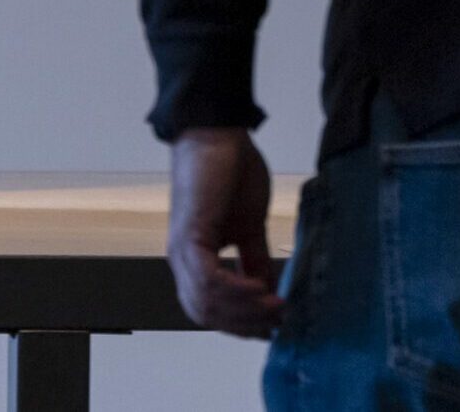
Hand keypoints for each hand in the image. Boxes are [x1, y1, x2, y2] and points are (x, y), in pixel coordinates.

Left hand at [167, 126, 284, 337]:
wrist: (217, 132)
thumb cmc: (230, 171)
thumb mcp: (249, 225)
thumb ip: (254, 258)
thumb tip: (268, 288)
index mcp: (195, 258)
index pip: (211, 308)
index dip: (239, 323)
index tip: (271, 327)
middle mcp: (183, 260)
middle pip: (206, 313)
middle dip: (243, 324)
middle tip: (277, 323)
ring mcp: (182, 250)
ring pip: (205, 302)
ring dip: (243, 311)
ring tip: (274, 308)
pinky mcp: (189, 236)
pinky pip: (208, 279)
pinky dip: (234, 291)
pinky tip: (259, 291)